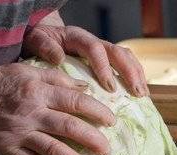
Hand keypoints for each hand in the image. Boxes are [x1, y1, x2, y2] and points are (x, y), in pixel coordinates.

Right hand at [0, 63, 114, 154]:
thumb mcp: (28, 71)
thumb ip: (57, 79)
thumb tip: (85, 89)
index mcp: (39, 92)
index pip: (76, 102)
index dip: (98, 112)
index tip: (112, 121)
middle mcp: (33, 114)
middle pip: (70, 128)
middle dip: (93, 141)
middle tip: (108, 150)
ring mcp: (21, 134)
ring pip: (55, 151)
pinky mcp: (10, 149)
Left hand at [23, 25, 148, 96]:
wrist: (40, 39)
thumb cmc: (36, 43)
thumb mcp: (34, 41)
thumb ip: (43, 46)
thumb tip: (59, 57)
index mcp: (77, 37)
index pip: (95, 48)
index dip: (105, 67)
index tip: (110, 87)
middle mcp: (93, 42)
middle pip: (118, 52)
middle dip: (129, 72)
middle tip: (136, 92)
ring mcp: (102, 51)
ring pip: (126, 57)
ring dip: (137, 75)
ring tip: (143, 95)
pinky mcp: (106, 61)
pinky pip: (126, 65)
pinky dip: (135, 78)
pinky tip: (140, 94)